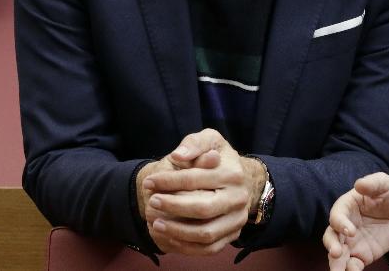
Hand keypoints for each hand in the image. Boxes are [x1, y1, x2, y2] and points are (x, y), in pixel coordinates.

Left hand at [139, 128, 260, 255]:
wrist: (239, 180)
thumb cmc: (217, 157)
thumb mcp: (209, 140)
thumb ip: (194, 144)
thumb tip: (179, 156)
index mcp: (233, 173)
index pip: (195, 179)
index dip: (168, 181)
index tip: (149, 182)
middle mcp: (239, 198)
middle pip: (202, 208)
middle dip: (172, 207)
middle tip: (152, 202)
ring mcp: (238, 219)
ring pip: (206, 233)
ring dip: (176, 231)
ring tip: (156, 223)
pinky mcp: (233, 235)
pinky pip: (209, 248)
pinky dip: (186, 246)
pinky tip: (169, 236)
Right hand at [323, 173, 388, 270]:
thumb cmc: (387, 194)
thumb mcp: (383, 184)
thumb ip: (372, 183)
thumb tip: (359, 184)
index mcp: (345, 207)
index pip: (337, 216)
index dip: (341, 224)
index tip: (351, 231)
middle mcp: (343, 227)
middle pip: (331, 238)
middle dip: (331, 247)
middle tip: (336, 254)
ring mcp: (351, 243)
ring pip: (337, 255)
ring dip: (336, 264)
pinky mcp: (361, 255)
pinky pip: (352, 265)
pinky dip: (351, 270)